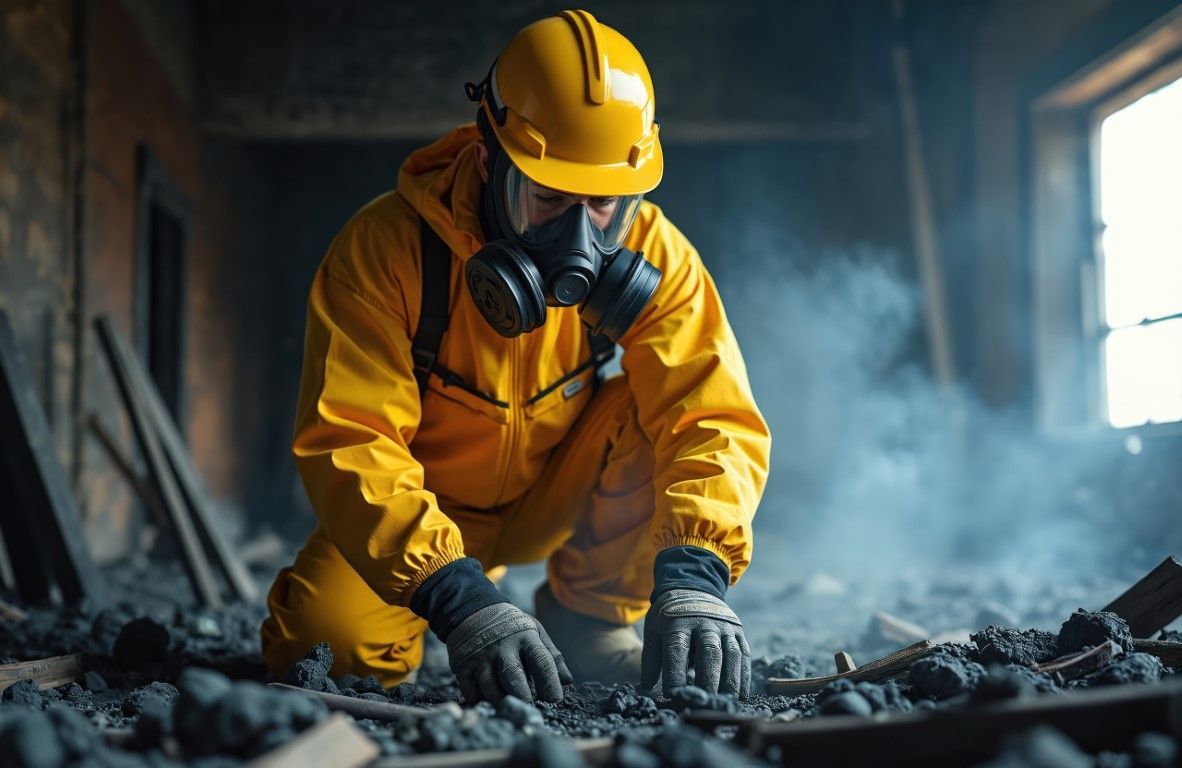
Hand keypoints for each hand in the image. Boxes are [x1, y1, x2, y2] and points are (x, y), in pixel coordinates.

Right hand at [445, 603, 572, 703]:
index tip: (555, 699)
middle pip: (514, 677)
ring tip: (508, 706)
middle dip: (522, 696)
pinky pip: (471, 691)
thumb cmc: (512, 628)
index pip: (542, 661)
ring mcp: (481, 656)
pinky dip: (479, 700)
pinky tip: (486, 700)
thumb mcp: (535, 632)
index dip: (550, 682)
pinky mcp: (463, 665)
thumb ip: (552, 656)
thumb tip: (568, 681)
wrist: (474, 610)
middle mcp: (503, 647)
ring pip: (491, 688)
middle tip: (529, 708)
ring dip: (501, 701)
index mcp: (526, 637)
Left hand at [640, 589, 749, 697]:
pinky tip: (740, 695)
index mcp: (678, 622)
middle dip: (708, 679)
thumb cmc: (670, 617)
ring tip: (724, 702)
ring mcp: (724, 626)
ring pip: (731, 654)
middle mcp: (704, 622)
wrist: (692, 588)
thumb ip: (651, 658)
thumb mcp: (654, 630)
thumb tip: (645, 687)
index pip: (677, 649)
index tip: (673, 695)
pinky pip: (744, 654)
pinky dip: (744, 676)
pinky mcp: (738, 631)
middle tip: (704, 702)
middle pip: (709, 652)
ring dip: (730, 680)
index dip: (675, 673)